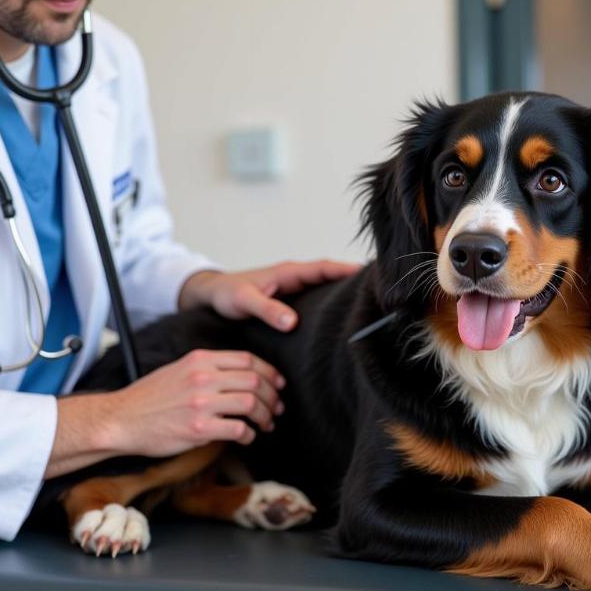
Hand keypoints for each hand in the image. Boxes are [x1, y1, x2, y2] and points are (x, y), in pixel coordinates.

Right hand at [103, 349, 284, 456]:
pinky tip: (247, 437)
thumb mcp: (180, 369)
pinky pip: (238, 429)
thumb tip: (243, 376)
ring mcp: (201, 403)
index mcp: (200, 360)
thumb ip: (210, 368)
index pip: (249, 360)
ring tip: (266, 424)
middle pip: (255, 382)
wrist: (120, 419)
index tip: (278, 385)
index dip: (270, 373)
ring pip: (251, 404)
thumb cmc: (151, 397)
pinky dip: (249, 434)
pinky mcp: (198, 428)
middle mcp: (203, 378)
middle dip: (273, 397)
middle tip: (277, 408)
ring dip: (266, 416)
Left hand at [179, 260, 360, 330]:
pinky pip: (317, 296)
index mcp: (288, 272)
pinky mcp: (290, 299)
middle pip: (331, 275)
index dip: (347, 270)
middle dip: (354, 279)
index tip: (371, 274)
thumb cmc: (225, 295)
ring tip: (369, 303)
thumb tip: (293, 322)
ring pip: (326, 286)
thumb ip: (267, 310)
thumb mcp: (244, 302)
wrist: (209, 295)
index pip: (324, 267)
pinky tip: (340, 315)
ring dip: (344, 290)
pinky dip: (331, 301)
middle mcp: (294, 277)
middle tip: (381, 289)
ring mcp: (293, 288)